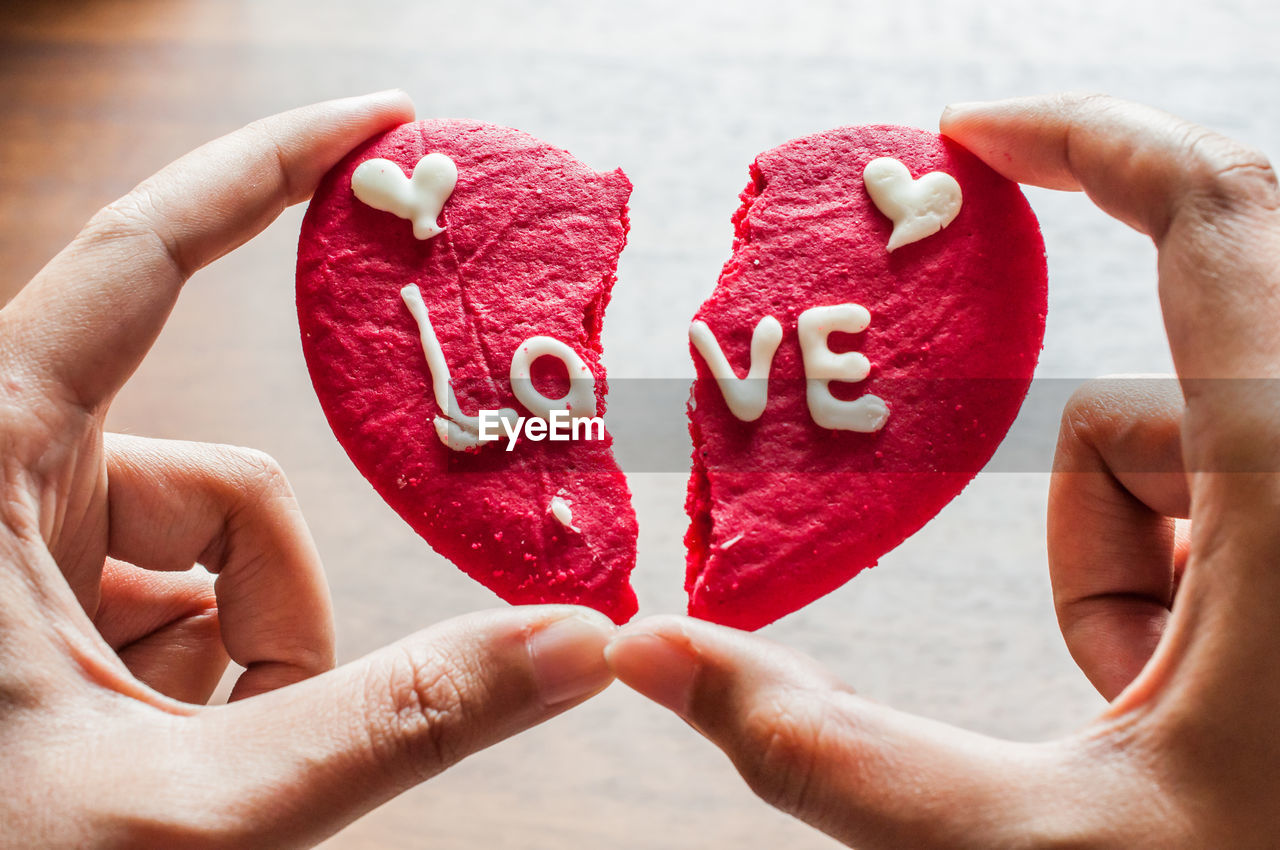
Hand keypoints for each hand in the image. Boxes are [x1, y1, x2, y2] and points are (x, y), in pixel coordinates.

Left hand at [0, 92, 615, 846]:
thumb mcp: (189, 805)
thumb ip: (398, 722)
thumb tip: (580, 642)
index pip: (144, 253)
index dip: (269, 168)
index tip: (379, 123)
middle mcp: (5, 477)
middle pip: (228, 482)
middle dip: (276, 614)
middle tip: (252, 730)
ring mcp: (28, 545)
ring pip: (214, 555)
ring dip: (242, 664)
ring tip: (180, 770)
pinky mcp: (46, 599)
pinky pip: (180, 599)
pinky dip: (204, 679)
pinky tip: (149, 758)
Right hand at [606, 93, 1279, 846]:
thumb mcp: (1035, 846)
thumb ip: (832, 758)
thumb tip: (648, 653)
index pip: (1214, 221)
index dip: (1088, 140)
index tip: (974, 137)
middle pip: (1177, 356)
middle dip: (1084, 472)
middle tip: (1091, 623)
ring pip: (1187, 445)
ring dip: (1120, 557)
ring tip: (1142, 703)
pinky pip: (1223, 493)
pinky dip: (1168, 574)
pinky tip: (1187, 694)